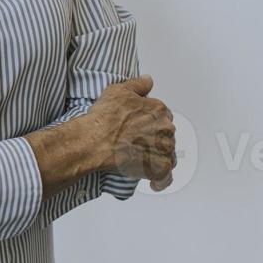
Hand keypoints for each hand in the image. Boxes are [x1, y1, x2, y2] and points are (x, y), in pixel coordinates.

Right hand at [85, 75, 176, 190]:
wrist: (94, 141)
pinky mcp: (158, 168)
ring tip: (144, 161)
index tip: (142, 128)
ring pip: (168, 155)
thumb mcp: (118, 90)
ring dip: (159, 158)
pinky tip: (154, 182)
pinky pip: (165, 176)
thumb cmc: (104, 118)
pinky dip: (161, 180)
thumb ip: (138, 85)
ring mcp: (164, 149)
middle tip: (139, 144)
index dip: (151, 122)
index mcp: (159, 110)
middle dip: (156, 140)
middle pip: (166, 136)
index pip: (163, 116)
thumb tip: (149, 80)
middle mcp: (166, 129)